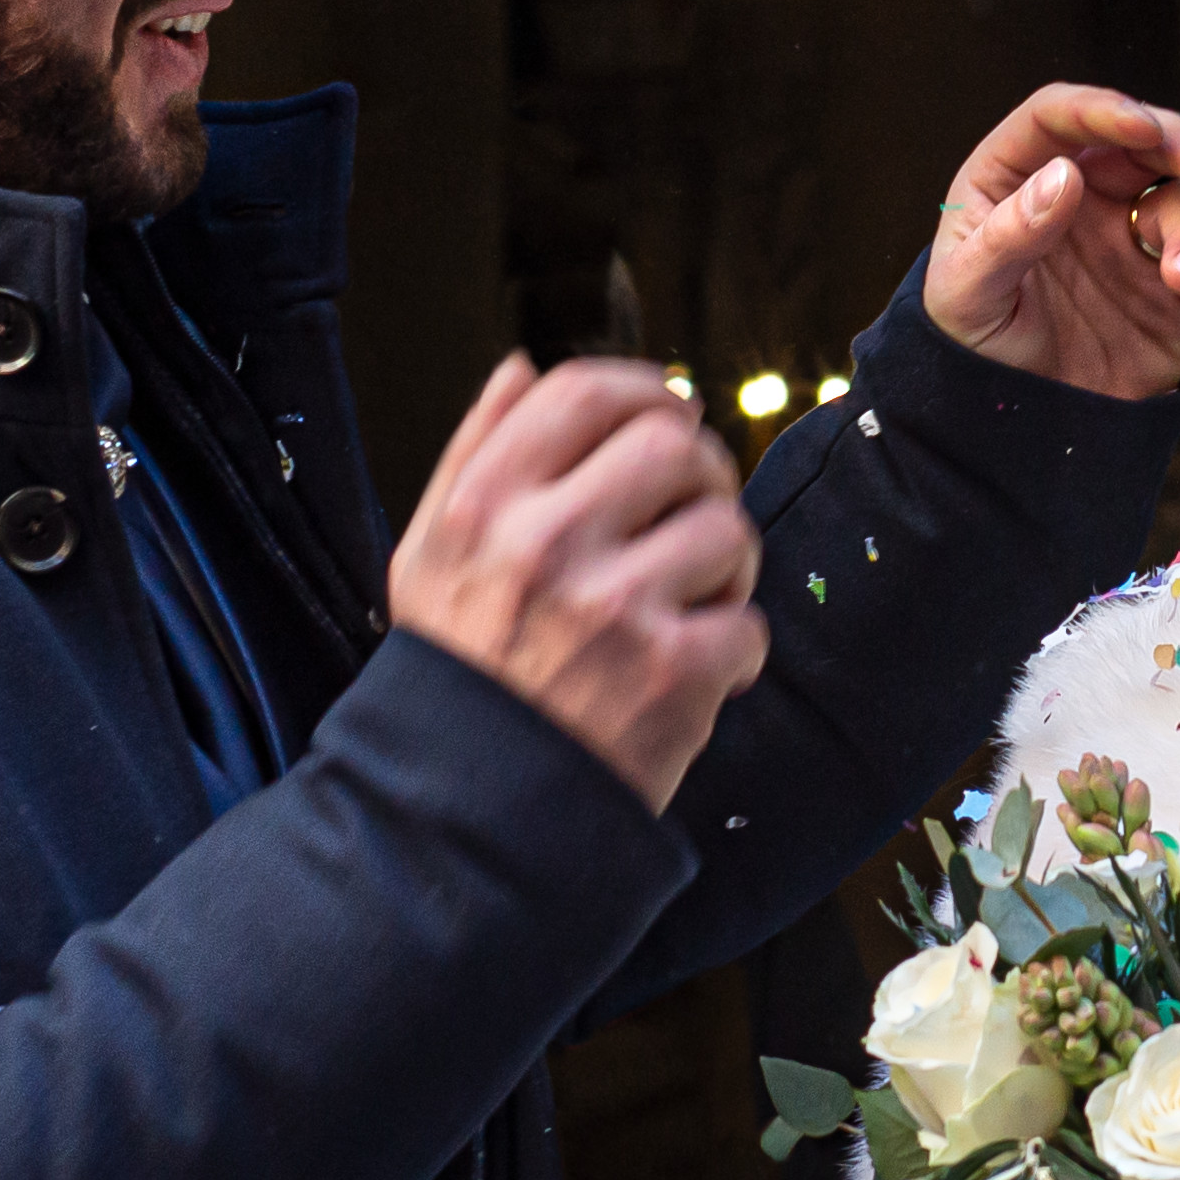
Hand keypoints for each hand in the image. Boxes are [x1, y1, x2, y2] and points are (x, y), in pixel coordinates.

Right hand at [390, 355, 771, 809]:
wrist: (467, 815)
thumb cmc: (461, 674)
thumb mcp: (431, 555)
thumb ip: (473, 452)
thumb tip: (523, 365)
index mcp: (484, 506)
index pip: (585, 392)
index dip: (644, 390)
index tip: (667, 416)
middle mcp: (544, 544)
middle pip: (674, 445)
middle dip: (703, 472)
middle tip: (693, 513)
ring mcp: (612, 610)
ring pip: (726, 530)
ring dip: (727, 566)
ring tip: (692, 604)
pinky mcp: (670, 677)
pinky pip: (748, 626)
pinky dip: (732, 654)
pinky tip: (691, 676)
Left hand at [923, 86, 1179, 401]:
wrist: (1015, 424)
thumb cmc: (974, 345)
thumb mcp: (966, 294)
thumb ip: (1009, 235)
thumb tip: (1067, 174)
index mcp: (1017, 176)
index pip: (1060, 117)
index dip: (1103, 112)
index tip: (1140, 127)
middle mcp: (1085, 194)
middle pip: (1143, 142)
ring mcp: (1135, 238)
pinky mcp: (1177, 288)